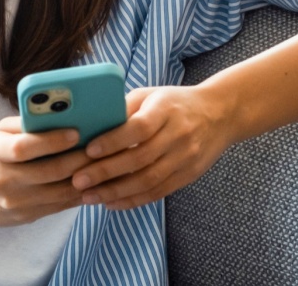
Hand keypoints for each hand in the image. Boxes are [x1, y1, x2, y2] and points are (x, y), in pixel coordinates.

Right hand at [0, 116, 91, 230]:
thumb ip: (24, 123)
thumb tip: (61, 114)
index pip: (25, 147)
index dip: (53, 140)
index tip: (76, 132)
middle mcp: (3, 180)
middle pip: (50, 171)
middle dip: (80, 159)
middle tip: (101, 148)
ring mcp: (15, 202)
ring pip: (59, 192)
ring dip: (85, 179)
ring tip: (103, 164)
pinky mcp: (25, 216)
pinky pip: (59, 206)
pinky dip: (78, 194)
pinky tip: (92, 183)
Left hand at [70, 86, 231, 210]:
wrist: (219, 115)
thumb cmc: (174, 103)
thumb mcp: (150, 95)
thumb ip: (124, 108)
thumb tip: (90, 124)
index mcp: (166, 109)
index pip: (139, 128)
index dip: (113, 140)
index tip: (89, 150)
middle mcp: (178, 135)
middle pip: (140, 158)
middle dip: (106, 172)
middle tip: (78, 180)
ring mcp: (185, 158)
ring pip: (148, 180)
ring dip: (116, 192)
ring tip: (89, 196)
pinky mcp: (187, 175)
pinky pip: (158, 192)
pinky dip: (133, 200)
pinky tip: (111, 203)